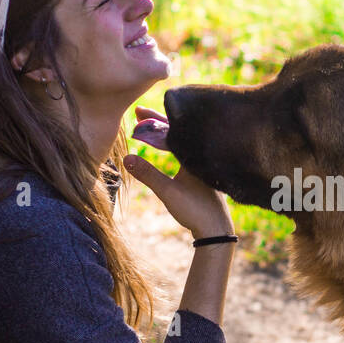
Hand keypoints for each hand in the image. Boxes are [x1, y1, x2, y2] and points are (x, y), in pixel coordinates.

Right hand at [125, 110, 234, 237]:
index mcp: (195, 154)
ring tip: (148, 126)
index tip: (137, 112)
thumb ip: (148, 174)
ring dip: (165, 133)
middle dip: (157, 122)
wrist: (217, 230)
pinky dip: (173, 144)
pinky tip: (167, 146)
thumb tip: (126, 158)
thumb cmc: (196, 210)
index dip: (153, 120)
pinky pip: (186, 150)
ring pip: (182, 141)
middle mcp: (202, 155)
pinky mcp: (203, 173)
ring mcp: (204, 163)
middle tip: (138, 113)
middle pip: (177, 132)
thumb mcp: (168, 192)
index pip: (171, 130)